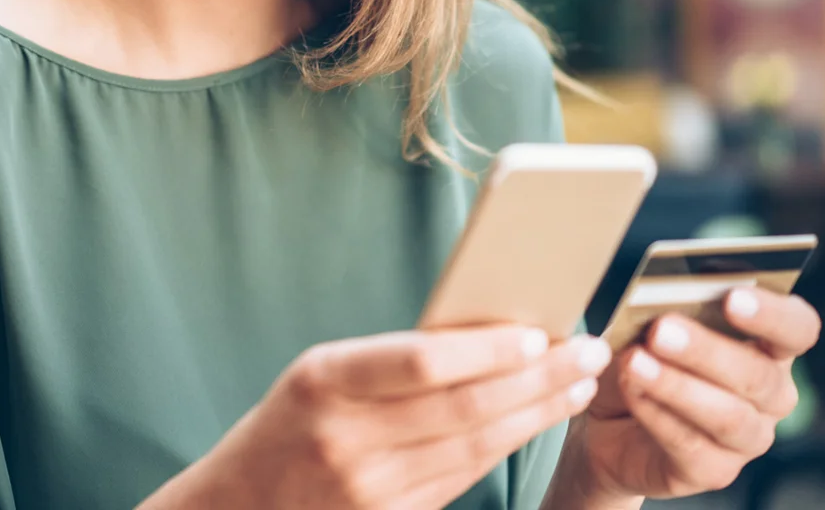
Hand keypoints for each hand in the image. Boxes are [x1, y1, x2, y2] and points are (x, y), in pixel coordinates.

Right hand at [143, 326, 612, 509]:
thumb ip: (390, 361)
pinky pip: (463, 479)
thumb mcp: (319, 376)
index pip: (423, 361)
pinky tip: (534, 423)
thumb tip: (487, 335)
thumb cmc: (289, 425)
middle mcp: (347, 439)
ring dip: (536, 414)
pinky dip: (505, 448)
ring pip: (476, 447)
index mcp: (324, 381)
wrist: (237, 509)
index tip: (538, 332)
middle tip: (587, 352)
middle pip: (467, 407)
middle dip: (538, 378)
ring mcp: (369, 491)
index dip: (488, 349)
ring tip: (576, 385)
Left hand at [572, 288, 821, 500]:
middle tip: (662, 329)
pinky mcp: (715, 471)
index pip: (797, 328)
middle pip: (759, 375)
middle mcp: (771, 395)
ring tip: (635, 362)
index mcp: (769, 346)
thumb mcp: (646, 323)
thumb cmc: (642, 354)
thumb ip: (663, 306)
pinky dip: (657, 415)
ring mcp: (748, 439)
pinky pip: (692, 446)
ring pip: (729, 417)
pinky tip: (631, 390)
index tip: (733, 297)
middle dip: (707, 350)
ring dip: (678, 387)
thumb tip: (656, 295)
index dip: (772, 314)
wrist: (611, 419)